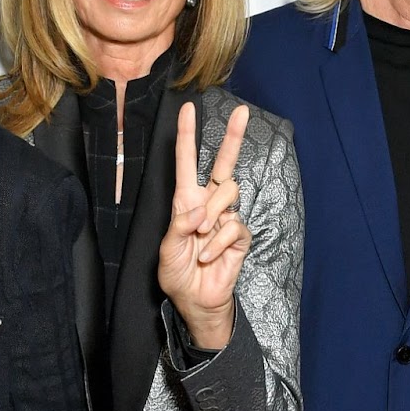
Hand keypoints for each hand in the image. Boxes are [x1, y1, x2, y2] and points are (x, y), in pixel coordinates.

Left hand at [158, 102, 250, 349]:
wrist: (195, 301)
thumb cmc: (176, 274)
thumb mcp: (167, 249)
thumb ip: (179, 226)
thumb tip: (199, 211)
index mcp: (186, 201)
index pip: (187, 162)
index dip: (187, 136)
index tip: (188, 108)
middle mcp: (208, 204)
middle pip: (224, 164)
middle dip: (233, 137)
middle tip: (242, 113)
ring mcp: (226, 218)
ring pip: (227, 193)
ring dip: (211, 214)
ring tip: (199, 238)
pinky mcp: (240, 236)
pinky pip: (232, 226)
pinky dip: (217, 243)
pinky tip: (208, 257)